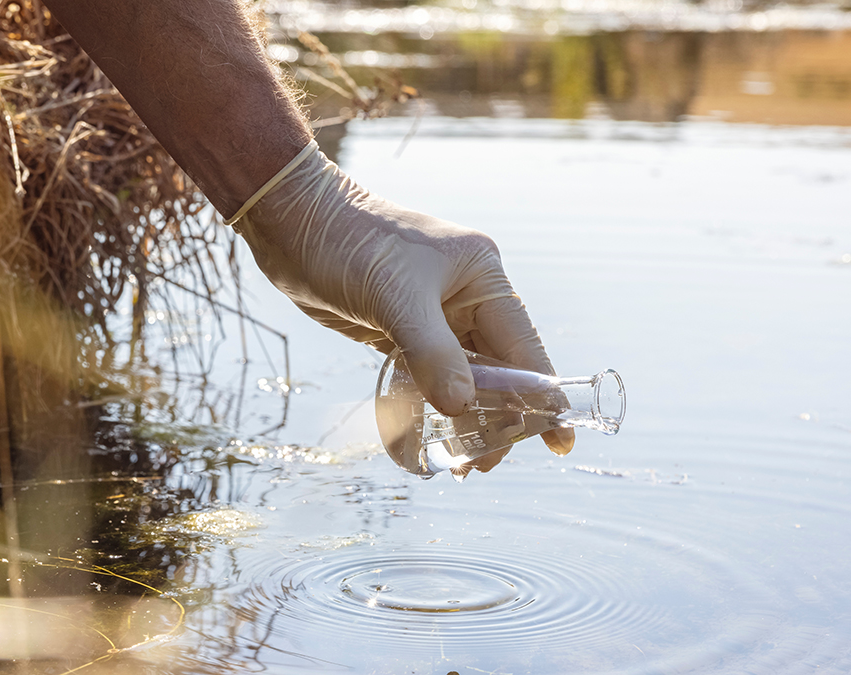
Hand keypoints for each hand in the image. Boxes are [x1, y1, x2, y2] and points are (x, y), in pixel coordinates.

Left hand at [233, 144, 573, 455]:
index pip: (524, 346)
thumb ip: (432, 353)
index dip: (542, 396)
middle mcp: (466, 296)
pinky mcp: (402, 329)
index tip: (558, 441)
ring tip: (460, 463)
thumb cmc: (347, 243)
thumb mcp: (394, 297)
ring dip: (465, 418)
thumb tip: (462, 407)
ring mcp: (435, 314)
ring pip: (464, 377)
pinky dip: (433, 405)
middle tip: (482, 464)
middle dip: (498, 418)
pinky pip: (429, 376)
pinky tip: (432, 436)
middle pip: (498, 369)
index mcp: (482, 276)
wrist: (291, 221)